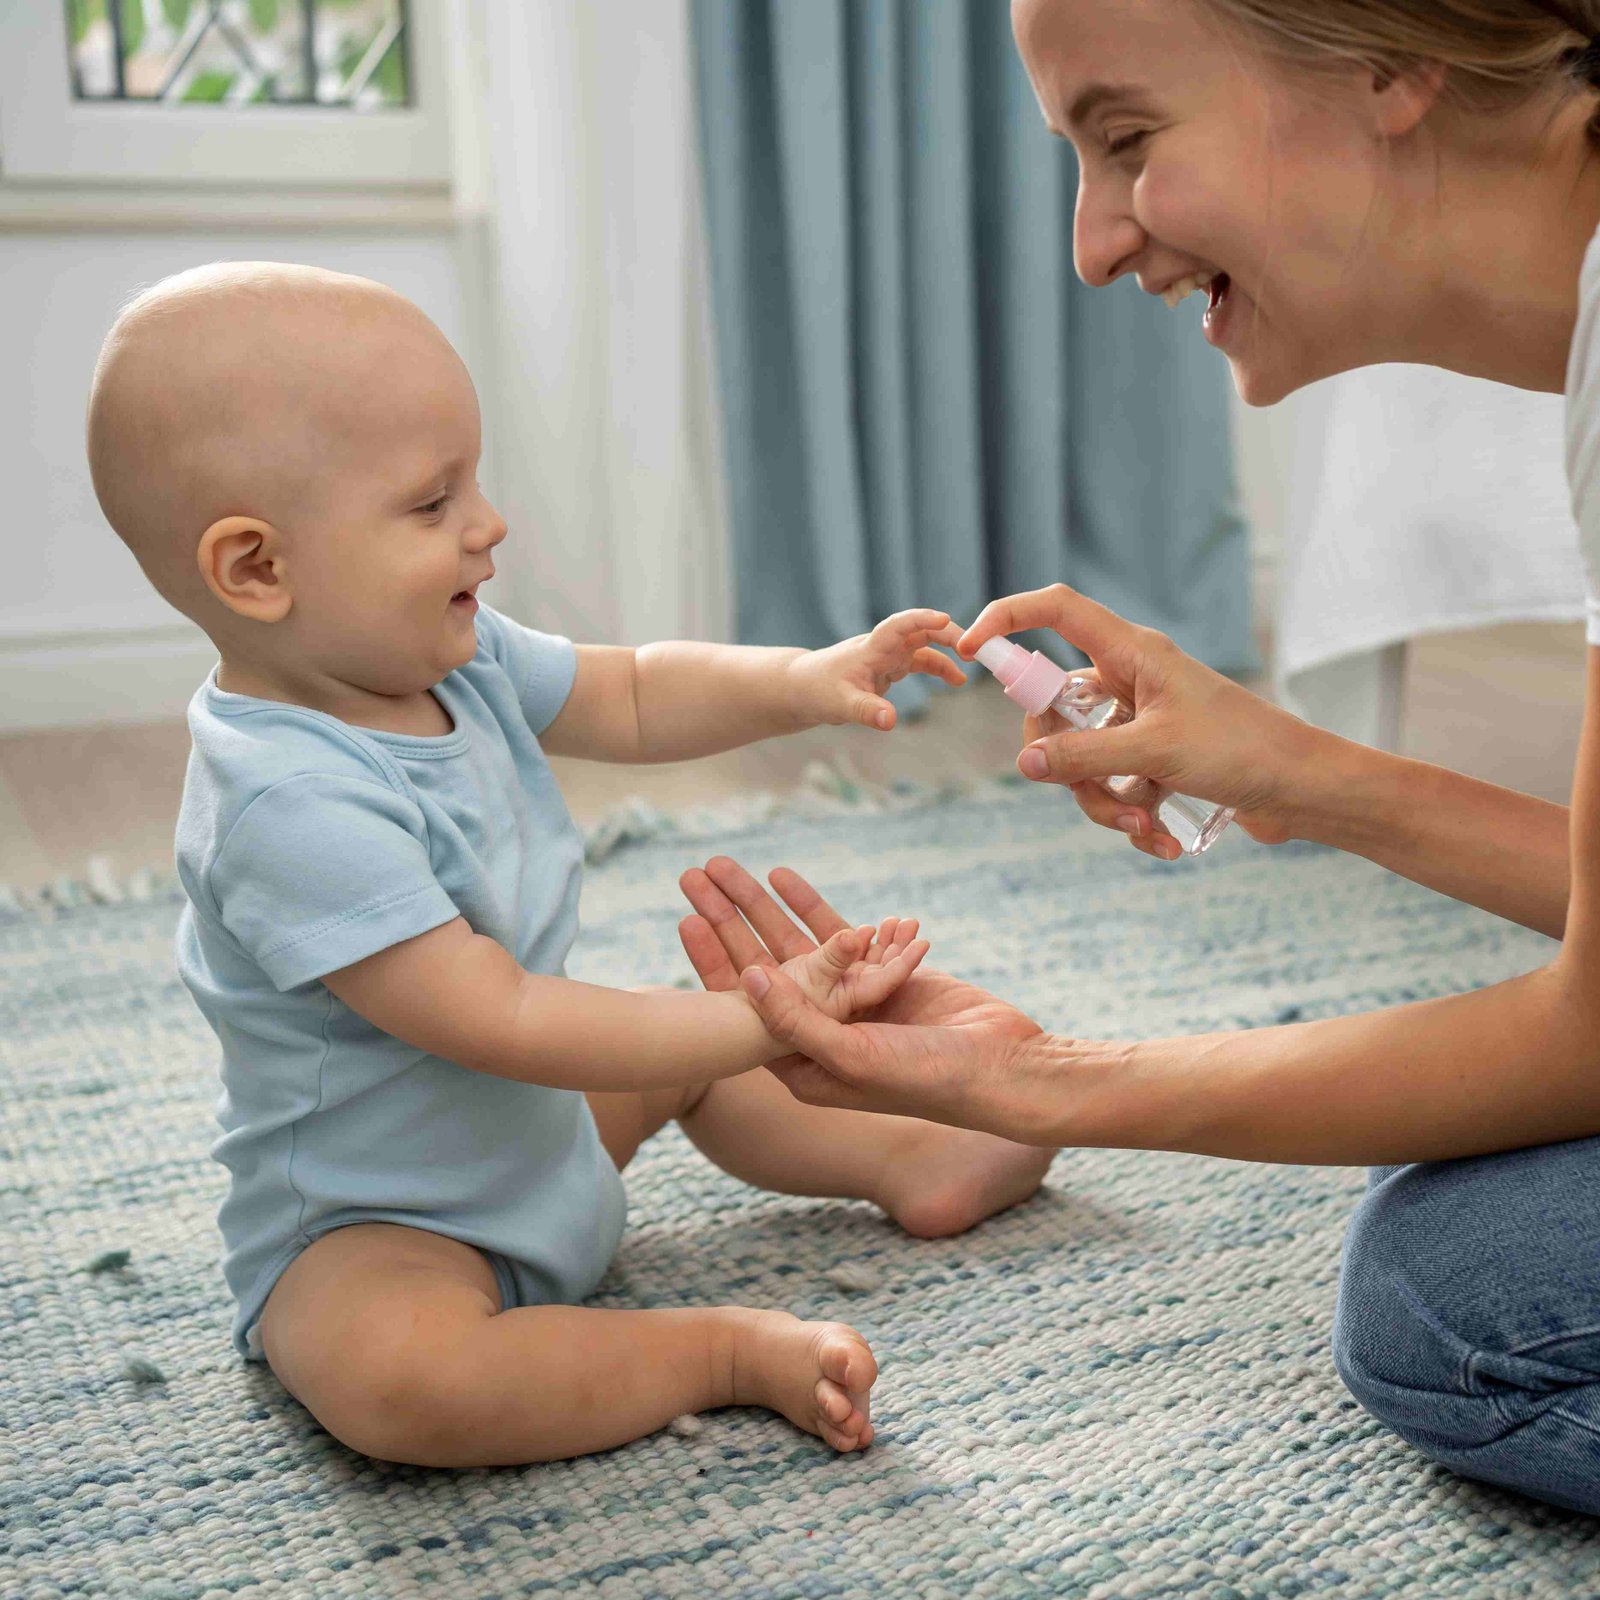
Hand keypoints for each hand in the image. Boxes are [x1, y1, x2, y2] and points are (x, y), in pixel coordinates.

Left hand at [678, 857, 1047, 1137]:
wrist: (1002, 1067)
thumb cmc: (927, 1078)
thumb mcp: (853, 1055)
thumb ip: (797, 1021)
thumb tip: (746, 980)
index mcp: (801, 1065)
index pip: (743, 1008)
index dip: (712, 963)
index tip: (685, 920)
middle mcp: (820, 1035)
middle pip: (764, 966)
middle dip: (731, 920)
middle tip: (696, 875)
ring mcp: (851, 1006)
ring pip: (798, 945)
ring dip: (767, 905)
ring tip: (731, 864)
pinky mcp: (882, 979)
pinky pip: (840, 936)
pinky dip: (818, 908)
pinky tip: (786, 877)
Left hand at [785, 609, 966, 731]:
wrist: (802, 689)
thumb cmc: (817, 691)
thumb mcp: (841, 705)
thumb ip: (867, 711)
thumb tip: (891, 721)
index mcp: (871, 648)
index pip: (899, 625)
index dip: (922, 619)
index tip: (945, 619)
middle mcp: (883, 647)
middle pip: (920, 631)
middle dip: (948, 635)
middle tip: (974, 647)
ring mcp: (887, 656)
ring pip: (924, 646)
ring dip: (948, 652)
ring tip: (973, 666)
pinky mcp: (889, 668)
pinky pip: (920, 663)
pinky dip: (938, 669)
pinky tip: (956, 681)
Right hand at [960, 584, 1323, 858]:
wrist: (1305, 790)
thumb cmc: (1242, 751)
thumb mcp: (1153, 753)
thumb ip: (1081, 755)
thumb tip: (1023, 764)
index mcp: (1132, 653)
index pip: (1055, 611)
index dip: (1008, 619)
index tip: (969, 649)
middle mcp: (1131, 681)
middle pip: (1055, 711)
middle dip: (1067, 766)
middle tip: (1095, 794)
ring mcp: (1141, 721)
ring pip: (1081, 758)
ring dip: (1103, 803)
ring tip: (1142, 826)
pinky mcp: (1154, 759)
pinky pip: (1113, 786)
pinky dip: (1130, 817)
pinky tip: (1162, 839)